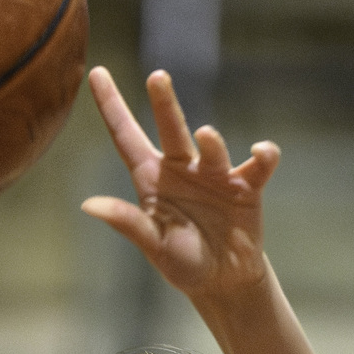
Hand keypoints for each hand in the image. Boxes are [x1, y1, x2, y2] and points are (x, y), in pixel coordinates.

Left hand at [82, 67, 278, 311]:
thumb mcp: (153, 245)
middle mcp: (182, 168)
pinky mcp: (246, 186)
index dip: (111, 105)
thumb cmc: (183, 262)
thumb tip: (89, 205)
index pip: (126, 136)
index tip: (95, 72)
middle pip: (171, 127)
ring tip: (207, 136)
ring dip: (210, 141)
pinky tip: (262, 152)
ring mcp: (215, 174)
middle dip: (163, 101)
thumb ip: (127, 222)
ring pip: (212, 147)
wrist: (224, 281)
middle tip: (157, 77)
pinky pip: (258, 164)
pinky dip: (263, 155)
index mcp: (152, 179)